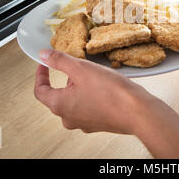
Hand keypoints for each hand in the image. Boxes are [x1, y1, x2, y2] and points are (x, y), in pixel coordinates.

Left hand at [34, 49, 178, 157]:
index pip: (40, 91)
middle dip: (64, 79)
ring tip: (93, 74)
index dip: (40, 75)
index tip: (44, 64)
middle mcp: (69, 118)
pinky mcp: (98, 123)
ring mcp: (84, 123)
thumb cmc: (111, 93)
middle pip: (57, 96)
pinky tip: (104, 86)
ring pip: (73, 101)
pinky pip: (88, 107)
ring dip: (78, 87)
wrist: (138, 112)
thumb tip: (44, 55)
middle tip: (74, 66)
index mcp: (60, 105)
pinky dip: (90, 95)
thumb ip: (60, 61)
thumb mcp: (81, 68)